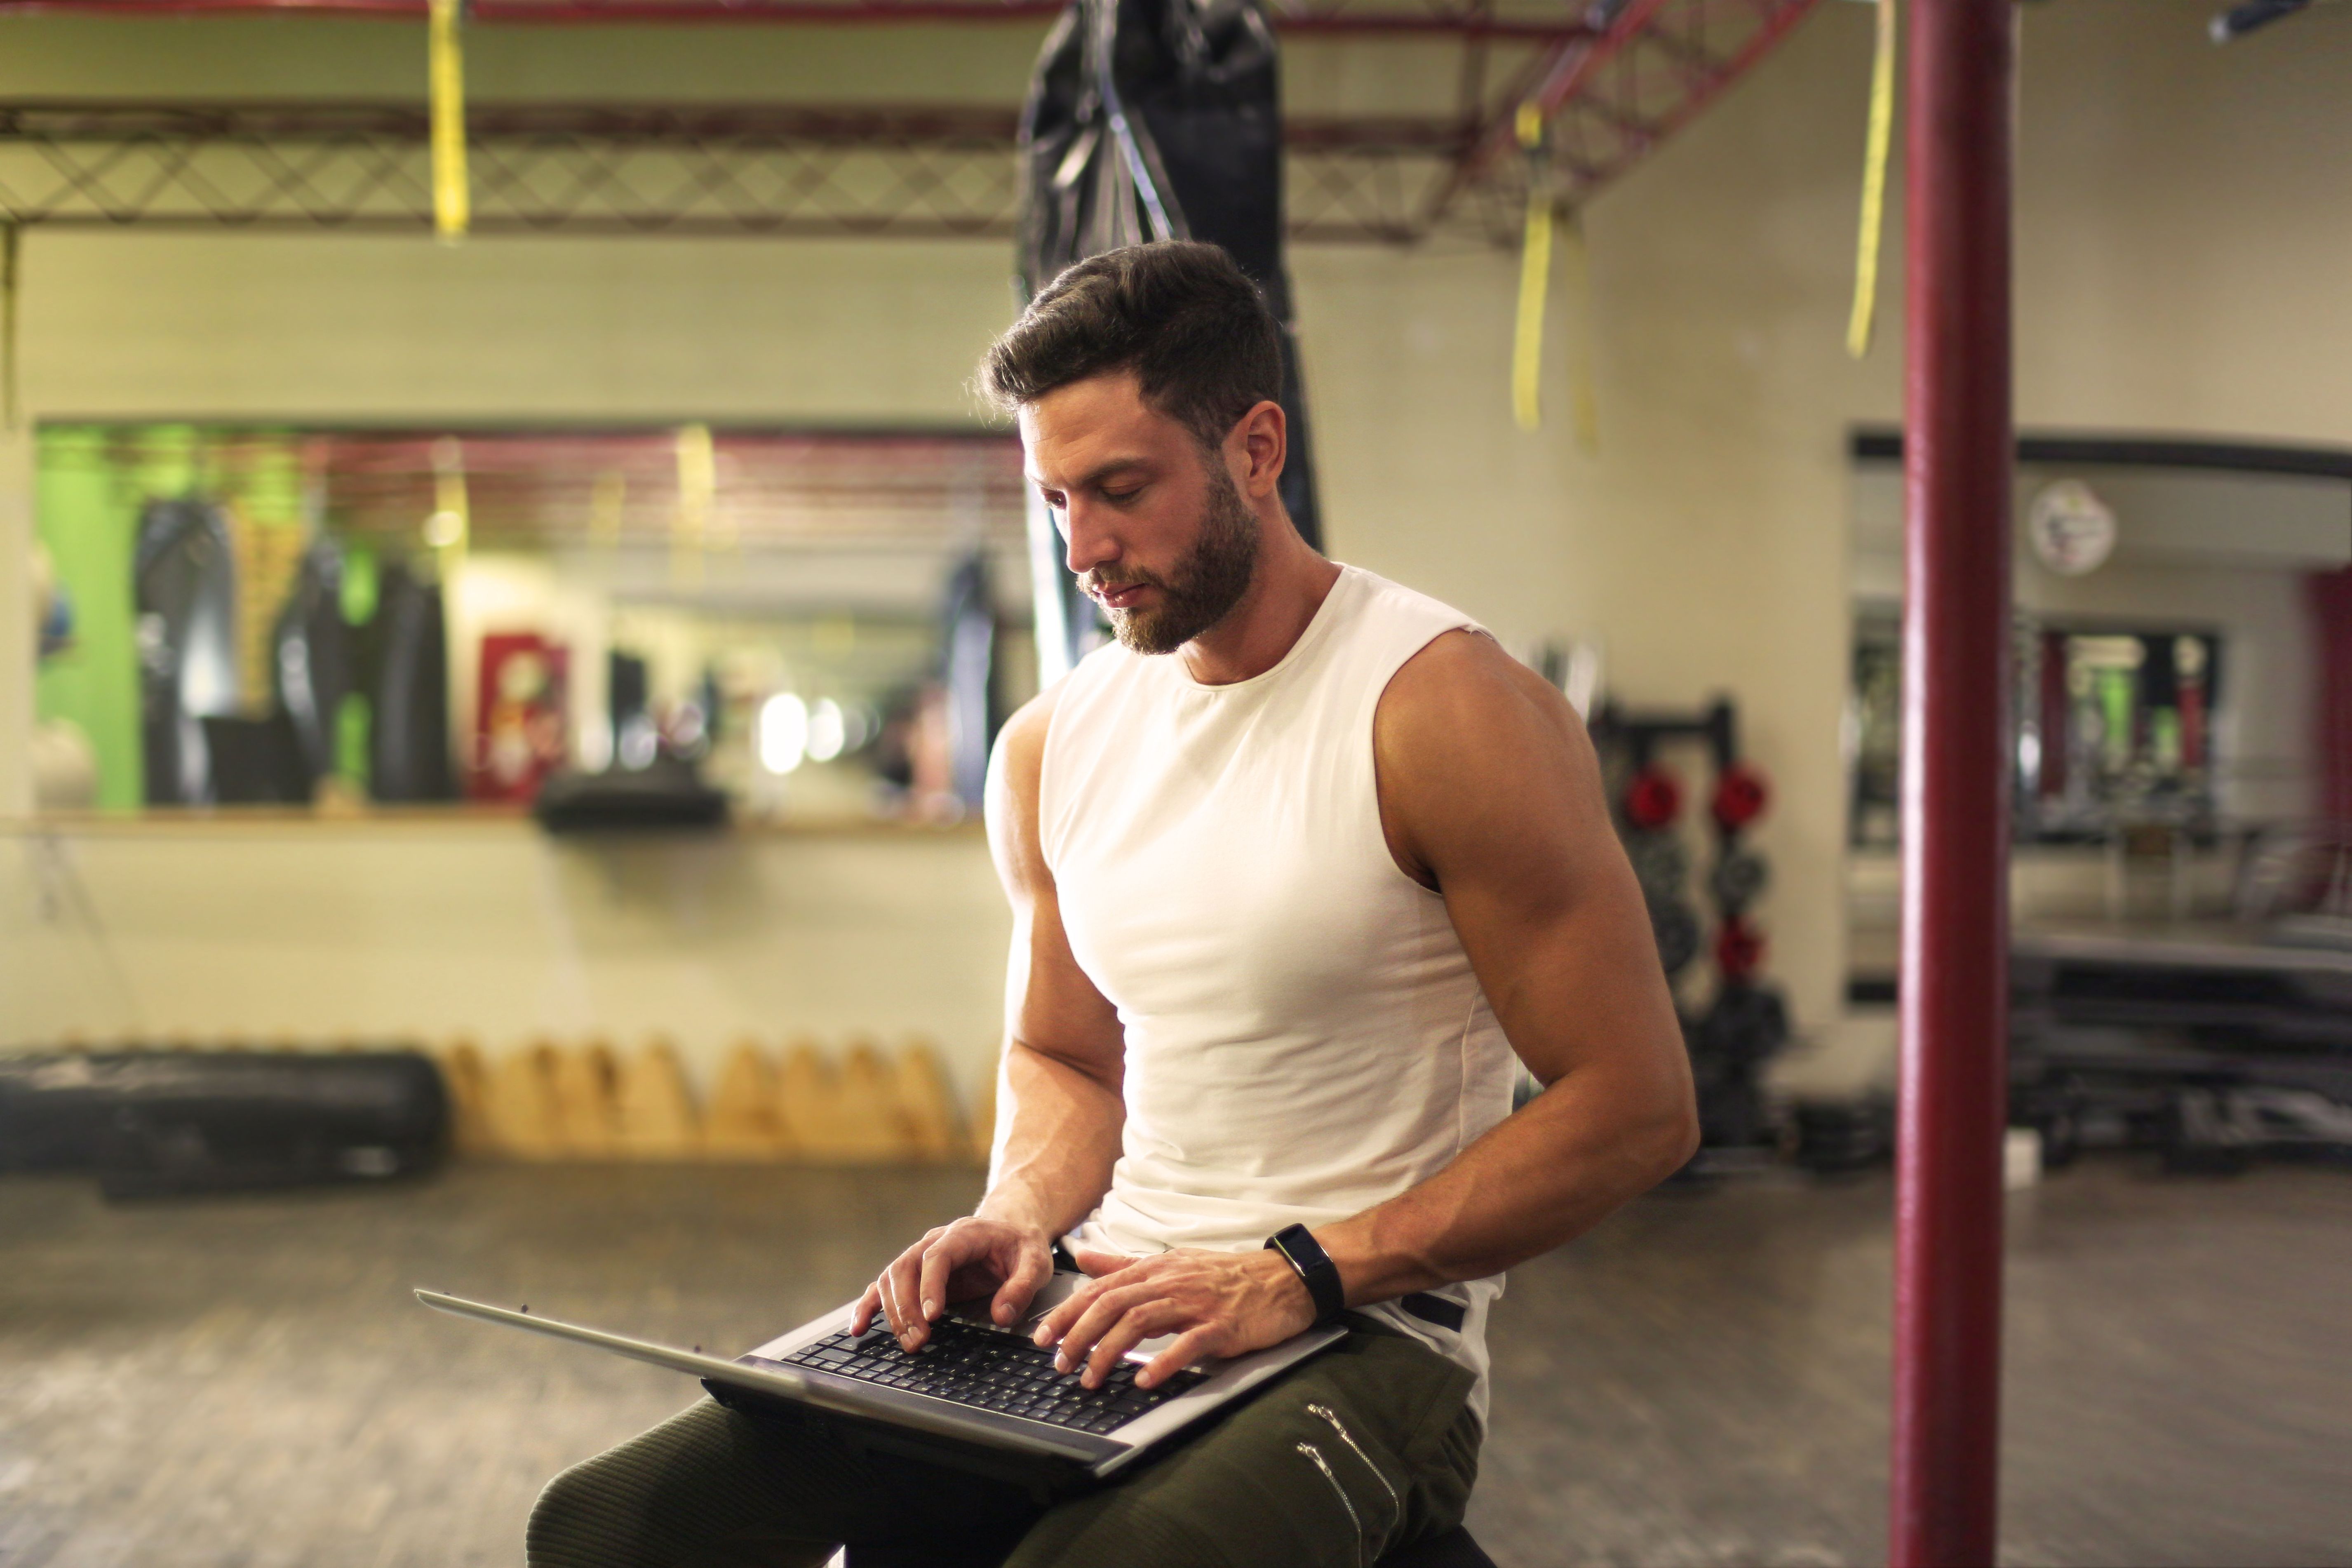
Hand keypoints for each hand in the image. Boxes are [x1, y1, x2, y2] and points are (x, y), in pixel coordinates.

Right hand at [851, 1216, 1053, 1352]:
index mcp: (964, 1234)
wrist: (1010, 1228)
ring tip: (909, 1343)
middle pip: (906, 1268)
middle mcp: (935, 1241)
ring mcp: (921, 1256)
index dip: (930, 1285)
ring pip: (891, 1278)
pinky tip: (860, 1327)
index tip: (933, 1315)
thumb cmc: (1022, 1246)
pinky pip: (884, 1286)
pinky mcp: (915, 1274)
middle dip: (908, 1306)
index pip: (938, 1256)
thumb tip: (1002, 1315)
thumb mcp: (1036, 1262)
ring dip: (893, 1312)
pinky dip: (869, 1305)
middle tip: (919, 1340)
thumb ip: (1022, 1286)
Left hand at [1032, 1244, 1318, 1390]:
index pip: (1101, 1288)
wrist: (1284, 1278)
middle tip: (1060, 1364)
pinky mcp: (1222, 1325)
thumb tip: (1083, 1256)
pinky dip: (1164, 1361)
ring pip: (1141, 1321)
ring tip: (1091, 1378)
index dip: (1068, 1312)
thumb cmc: (1226, 1276)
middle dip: (1079, 1335)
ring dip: (1110, 1352)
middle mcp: (1171, 1282)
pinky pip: (1188, 1343)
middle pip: (1112, 1304)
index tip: (1043, 1337)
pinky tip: (1146, 1380)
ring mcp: (1196, 1303)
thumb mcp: (1172, 1263)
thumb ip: (1124, 1264)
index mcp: (1156, 1269)